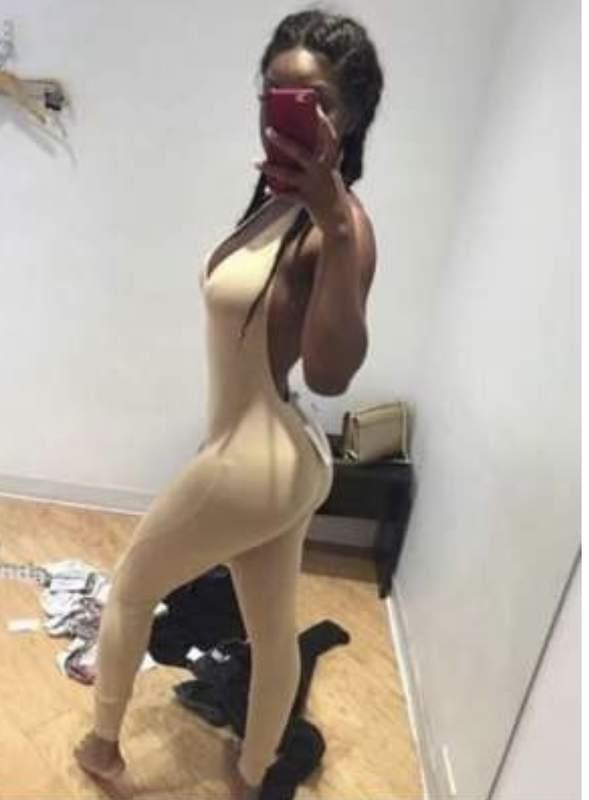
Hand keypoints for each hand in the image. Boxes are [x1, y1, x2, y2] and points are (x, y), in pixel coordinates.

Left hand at [254, 106, 352, 234]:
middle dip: (283, 141)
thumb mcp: (327, 173)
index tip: (315, 108)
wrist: (340, 221)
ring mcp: (314, 186)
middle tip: (268, 130)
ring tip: (256, 162)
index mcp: (330, 161)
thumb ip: (314, 158)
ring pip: (289, 175)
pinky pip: (288, 195)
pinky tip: (267, 189)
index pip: (328, 137)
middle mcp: (323, 171)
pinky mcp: (308, 201)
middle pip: (300, 153)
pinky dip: (277, 192)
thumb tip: (290, 143)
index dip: (323, 122)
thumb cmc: (329, 191)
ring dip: (271, 168)